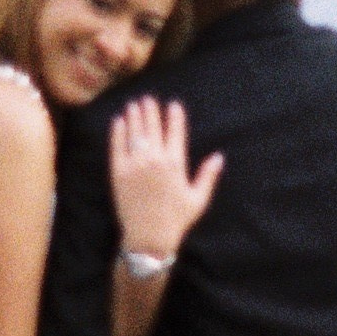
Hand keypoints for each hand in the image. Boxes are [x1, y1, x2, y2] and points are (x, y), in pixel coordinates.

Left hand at [109, 97, 223, 260]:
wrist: (148, 237)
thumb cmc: (176, 220)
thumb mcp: (198, 199)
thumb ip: (208, 175)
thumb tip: (219, 157)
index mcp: (175, 163)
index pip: (175, 132)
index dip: (174, 116)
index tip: (173, 104)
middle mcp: (154, 160)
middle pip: (152, 127)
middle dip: (150, 110)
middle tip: (148, 98)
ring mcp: (134, 165)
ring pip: (134, 133)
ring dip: (134, 116)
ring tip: (133, 104)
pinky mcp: (118, 173)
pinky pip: (117, 147)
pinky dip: (118, 132)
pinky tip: (118, 122)